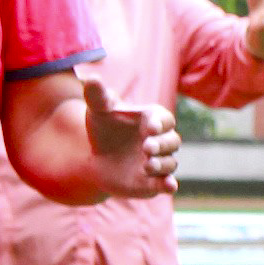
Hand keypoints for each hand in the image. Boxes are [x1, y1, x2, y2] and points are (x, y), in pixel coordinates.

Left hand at [81, 75, 180, 197]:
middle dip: (162, 144)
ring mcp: (160, 162)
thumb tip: (91, 78)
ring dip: (162, 164)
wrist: (97, 158)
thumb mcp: (98, 110)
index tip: (151, 127)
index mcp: (153, 120)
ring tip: (147, 165)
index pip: (165, 119)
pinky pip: (167, 184)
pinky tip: (169, 186)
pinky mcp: (155, 182)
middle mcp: (161, 142)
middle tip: (147, 147)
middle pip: (173, 141)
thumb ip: (97, 95)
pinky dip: (170, 185)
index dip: (161, 123)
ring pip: (170, 163)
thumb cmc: (104, 129)